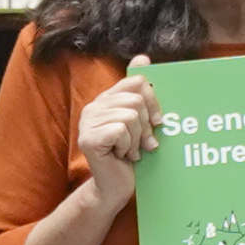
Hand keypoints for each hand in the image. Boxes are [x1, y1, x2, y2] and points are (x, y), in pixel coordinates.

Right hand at [72, 75, 157, 190]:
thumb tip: (143, 57)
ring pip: (130, 116)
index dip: (153, 100)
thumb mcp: (141, 121)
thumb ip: (141, 93)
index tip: (157, 121)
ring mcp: (87, 123)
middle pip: (136, 99)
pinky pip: (121, 130)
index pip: (137, 81)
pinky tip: (121, 156)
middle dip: (146, 125)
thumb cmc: (131, 155)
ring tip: (130, 150)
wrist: (115, 187)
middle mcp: (93, 107)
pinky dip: (128, 146)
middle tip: (142, 142)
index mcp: (105, 100)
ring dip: (137, 138)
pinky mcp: (88, 139)